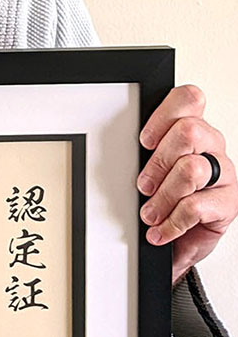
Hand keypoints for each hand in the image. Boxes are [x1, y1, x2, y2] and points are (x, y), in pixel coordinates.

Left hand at [137, 85, 236, 284]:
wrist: (184, 236)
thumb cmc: (165, 194)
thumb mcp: (150, 168)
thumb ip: (141, 154)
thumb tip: (109, 153)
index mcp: (192, 128)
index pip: (188, 99)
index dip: (163, 116)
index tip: (144, 142)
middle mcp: (211, 145)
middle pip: (189, 131)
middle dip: (158, 161)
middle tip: (143, 185)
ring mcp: (222, 173)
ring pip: (191, 169)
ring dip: (163, 196)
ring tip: (149, 213)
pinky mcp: (228, 202)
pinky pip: (196, 206)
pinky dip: (172, 222)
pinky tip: (161, 230)